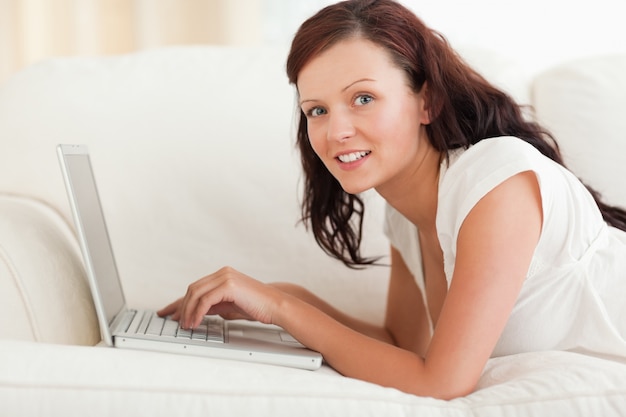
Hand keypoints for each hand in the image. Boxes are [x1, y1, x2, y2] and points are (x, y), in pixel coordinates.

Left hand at [157, 266, 282, 328]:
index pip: (196, 287)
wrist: (275, 306)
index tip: (169, 312)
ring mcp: (225, 277)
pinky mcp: (228, 285)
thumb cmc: (257, 307)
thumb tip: (196, 312)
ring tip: (187, 326)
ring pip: (196, 293)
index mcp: (223, 275)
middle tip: (177, 322)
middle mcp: (223, 273)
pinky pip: (205, 299)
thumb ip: (213, 305)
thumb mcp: (229, 306)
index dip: (180, 301)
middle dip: (181, 307)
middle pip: (193, 289)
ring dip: (188, 311)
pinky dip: (197, 312)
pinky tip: (196, 322)